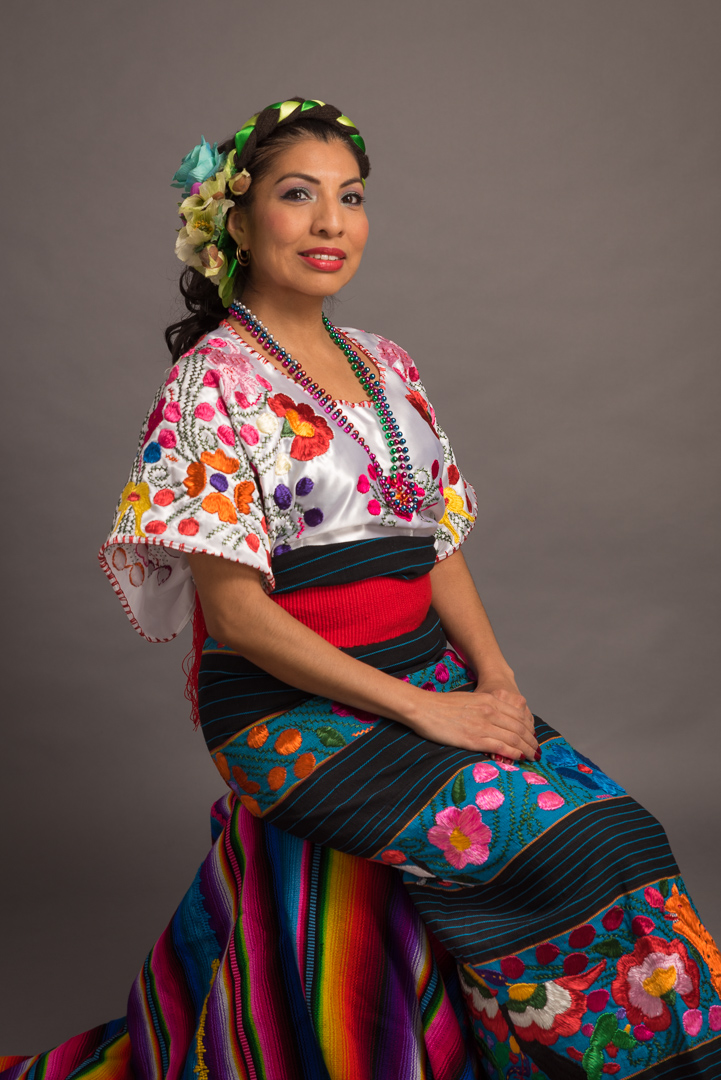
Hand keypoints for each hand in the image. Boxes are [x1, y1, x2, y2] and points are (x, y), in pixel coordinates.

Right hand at [404, 678, 537, 758]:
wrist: (423, 708)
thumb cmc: (441, 705)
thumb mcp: (469, 700)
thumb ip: (484, 708)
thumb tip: (493, 720)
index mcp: (489, 700)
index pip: (518, 715)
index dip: (528, 727)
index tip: (532, 736)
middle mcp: (490, 711)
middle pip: (520, 727)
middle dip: (531, 740)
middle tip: (537, 750)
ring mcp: (483, 725)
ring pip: (514, 738)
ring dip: (526, 748)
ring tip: (533, 757)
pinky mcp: (474, 739)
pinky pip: (501, 747)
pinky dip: (513, 753)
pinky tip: (519, 758)